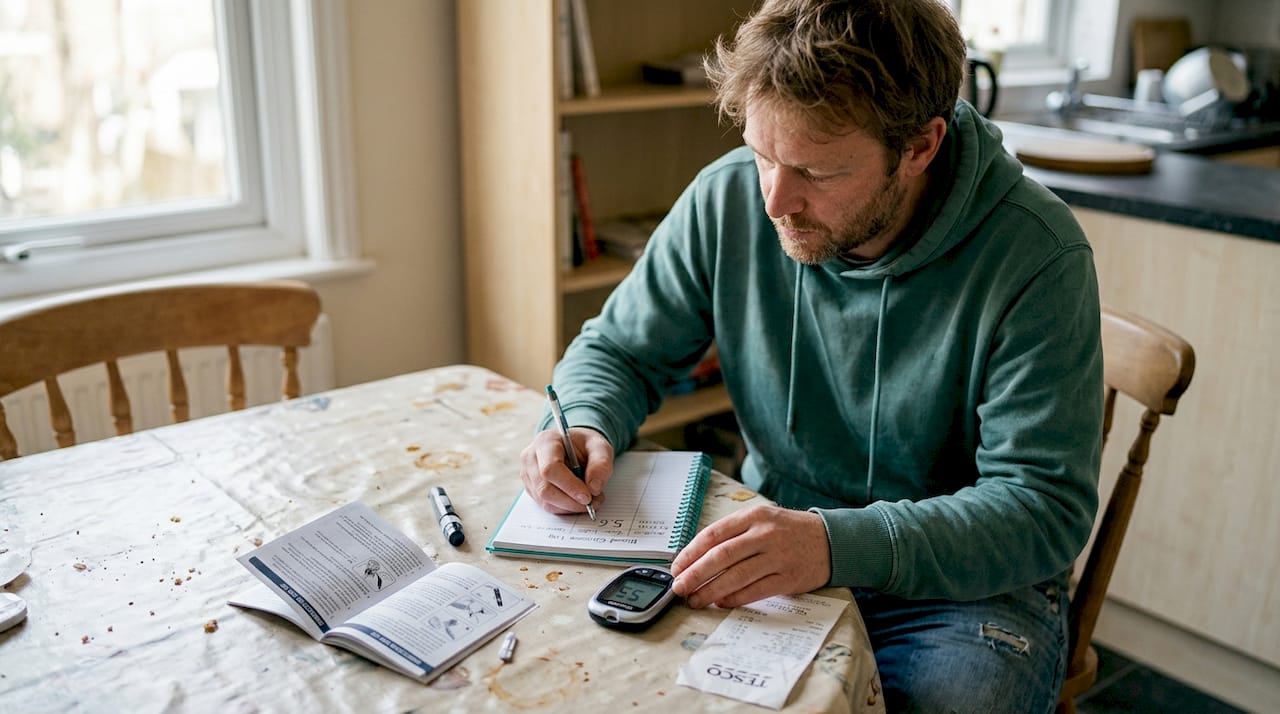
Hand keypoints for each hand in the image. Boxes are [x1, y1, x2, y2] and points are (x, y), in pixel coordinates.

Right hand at [518, 427, 613, 513]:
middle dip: (571, 501)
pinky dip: (565, 508)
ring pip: (545, 501)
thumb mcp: (600, 447)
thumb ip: (601, 464)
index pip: (550, 468)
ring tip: (589, 501)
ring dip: (569, 507)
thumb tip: (594, 488)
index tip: (588, 496)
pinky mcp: (531, 488)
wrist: (575, 447)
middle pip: (544, 488)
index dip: (569, 486)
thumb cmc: (585, 445)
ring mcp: (528, 474)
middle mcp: (531, 457)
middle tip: (592, 503)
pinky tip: (577, 501)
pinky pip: (546, 505)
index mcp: (546, 441)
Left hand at [670, 505, 829, 608]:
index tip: (676, 567)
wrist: (832, 540)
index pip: (713, 534)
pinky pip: (755, 591)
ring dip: (710, 591)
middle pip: (721, 556)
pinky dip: (735, 598)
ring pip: (736, 576)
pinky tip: (721, 602)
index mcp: (754, 516)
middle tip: (679, 587)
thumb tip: (697, 557)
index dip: (691, 552)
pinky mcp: (788, 578)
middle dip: (695, 574)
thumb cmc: (789, 531)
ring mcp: (778, 556)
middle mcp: (765, 534)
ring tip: (695, 600)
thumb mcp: (762, 519)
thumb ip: (734, 534)